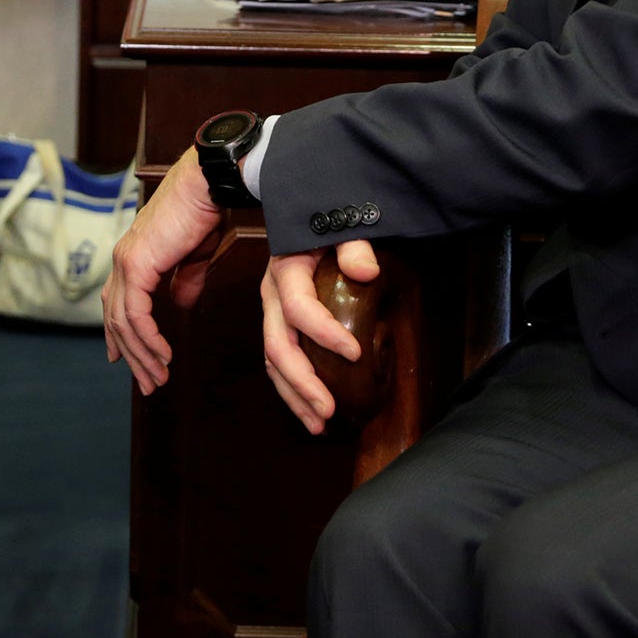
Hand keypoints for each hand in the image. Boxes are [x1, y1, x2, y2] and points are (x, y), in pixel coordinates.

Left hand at [102, 148, 224, 393]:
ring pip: (124, 322)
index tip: (124, 360)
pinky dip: (148, 339)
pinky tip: (162, 355)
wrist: (207, 184)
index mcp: (133, 256)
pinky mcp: (137, 265)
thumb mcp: (194, 255)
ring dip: (141, 355)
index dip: (119, 335)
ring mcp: (126, 262)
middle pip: (116, 319)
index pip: (117, 303)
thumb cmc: (204, 211)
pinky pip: (136, 314)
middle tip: (149, 383)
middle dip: (131, 356)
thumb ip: (184, 280)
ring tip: (158, 377)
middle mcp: (123, 260)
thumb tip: (181, 304)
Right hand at [258, 241, 379, 433]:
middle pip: (277, 345)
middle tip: (329, 410)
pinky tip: (311, 411)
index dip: (324, 333)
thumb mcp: (340, 224)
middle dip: (302, 382)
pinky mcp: (279, 324)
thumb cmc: (326, 223)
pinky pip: (279, 362)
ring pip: (274, 361)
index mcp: (285, 270)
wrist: (301, 214)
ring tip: (319, 424)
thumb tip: (366, 270)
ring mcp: (272, 312)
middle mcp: (272, 295)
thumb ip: (353, 244)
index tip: (355, 353)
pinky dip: (292, 389)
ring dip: (294, 395)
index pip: (298, 307)